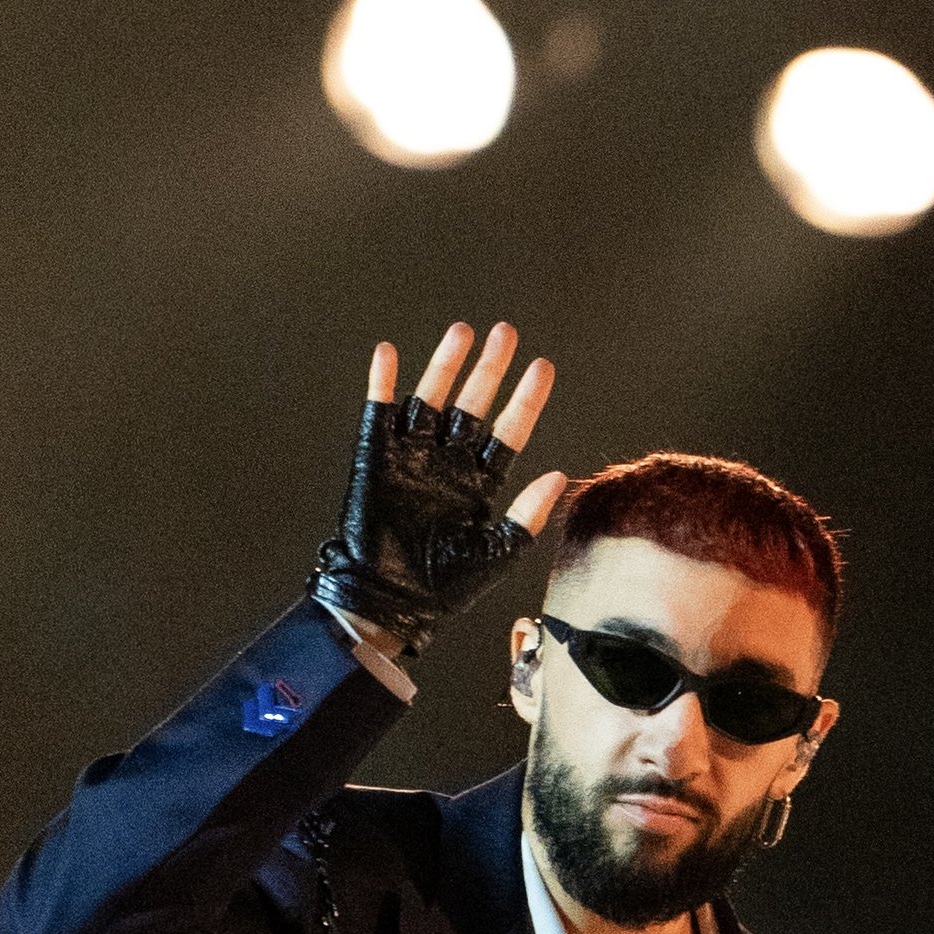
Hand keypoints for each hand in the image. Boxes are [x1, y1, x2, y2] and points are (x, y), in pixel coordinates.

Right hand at [312, 323, 562, 660]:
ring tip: (462, 333)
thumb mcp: (496, 552)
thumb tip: (559, 475)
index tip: (542, 367)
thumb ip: (527, 515)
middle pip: (473, 404)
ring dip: (444, 366)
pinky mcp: (374, 458)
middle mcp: (447, 462)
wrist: (388, 600)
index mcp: (479, 482)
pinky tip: (388, 354)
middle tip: (505, 333)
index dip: (525, 400)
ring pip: (431, 398)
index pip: (509, 431)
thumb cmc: (443, 586)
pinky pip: (378, 412)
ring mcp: (410, 456)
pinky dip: (382, 383)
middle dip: (489, 369)